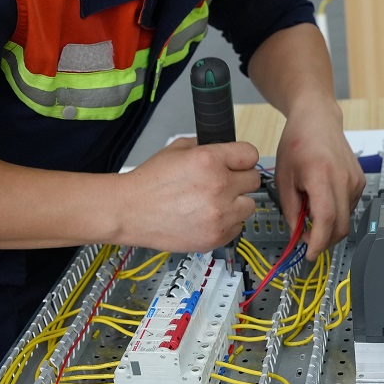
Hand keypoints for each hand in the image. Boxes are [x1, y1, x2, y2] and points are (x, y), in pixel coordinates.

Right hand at [116, 138, 259, 252]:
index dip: (242, 158)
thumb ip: (207, 146)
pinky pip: (237, 227)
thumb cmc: (150, 181)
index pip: (250, 155)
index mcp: (210, 160)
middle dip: (239, 180)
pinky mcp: (215, 237)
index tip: (236, 163)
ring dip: (236, 203)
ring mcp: (219, 215)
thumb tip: (226, 150)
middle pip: (254, 180)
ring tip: (213, 202)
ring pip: (249, 206)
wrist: (130, 211)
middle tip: (221, 183)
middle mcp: (219, 187)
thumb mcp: (178, 148)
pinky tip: (207, 217)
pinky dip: (226, 223)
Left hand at [274, 105, 364, 259]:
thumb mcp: (284, 177)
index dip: (318, 242)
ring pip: (346, 219)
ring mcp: (356, 180)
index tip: (308, 254)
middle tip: (305, 239)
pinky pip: (349, 208)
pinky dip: (335, 212)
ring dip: (329, 225)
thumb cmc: (297, 142)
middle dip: (324, 240)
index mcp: (322, 175)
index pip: (327, 219)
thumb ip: (290, 209)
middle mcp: (344, 179)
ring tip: (310, 207)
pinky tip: (321, 198)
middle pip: (341, 226)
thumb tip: (297, 234)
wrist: (317, 119)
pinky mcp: (361, 181)